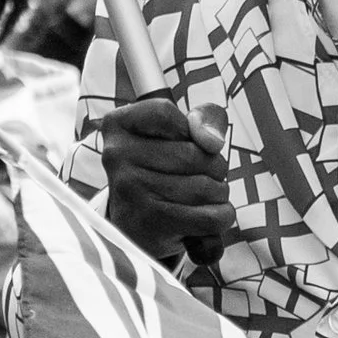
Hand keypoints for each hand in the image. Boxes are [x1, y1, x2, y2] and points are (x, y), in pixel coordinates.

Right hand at [101, 95, 233, 263]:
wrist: (135, 224)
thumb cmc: (162, 170)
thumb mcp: (177, 133)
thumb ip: (204, 118)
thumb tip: (211, 141)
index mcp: (118, 125)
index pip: (164, 112)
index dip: (190, 128)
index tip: (187, 141)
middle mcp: (117, 156)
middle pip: (194, 153)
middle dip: (215, 166)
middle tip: (202, 174)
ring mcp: (131, 191)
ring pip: (206, 187)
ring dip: (218, 193)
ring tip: (203, 196)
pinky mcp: (150, 224)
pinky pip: (210, 218)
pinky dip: (221, 217)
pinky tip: (206, 214)